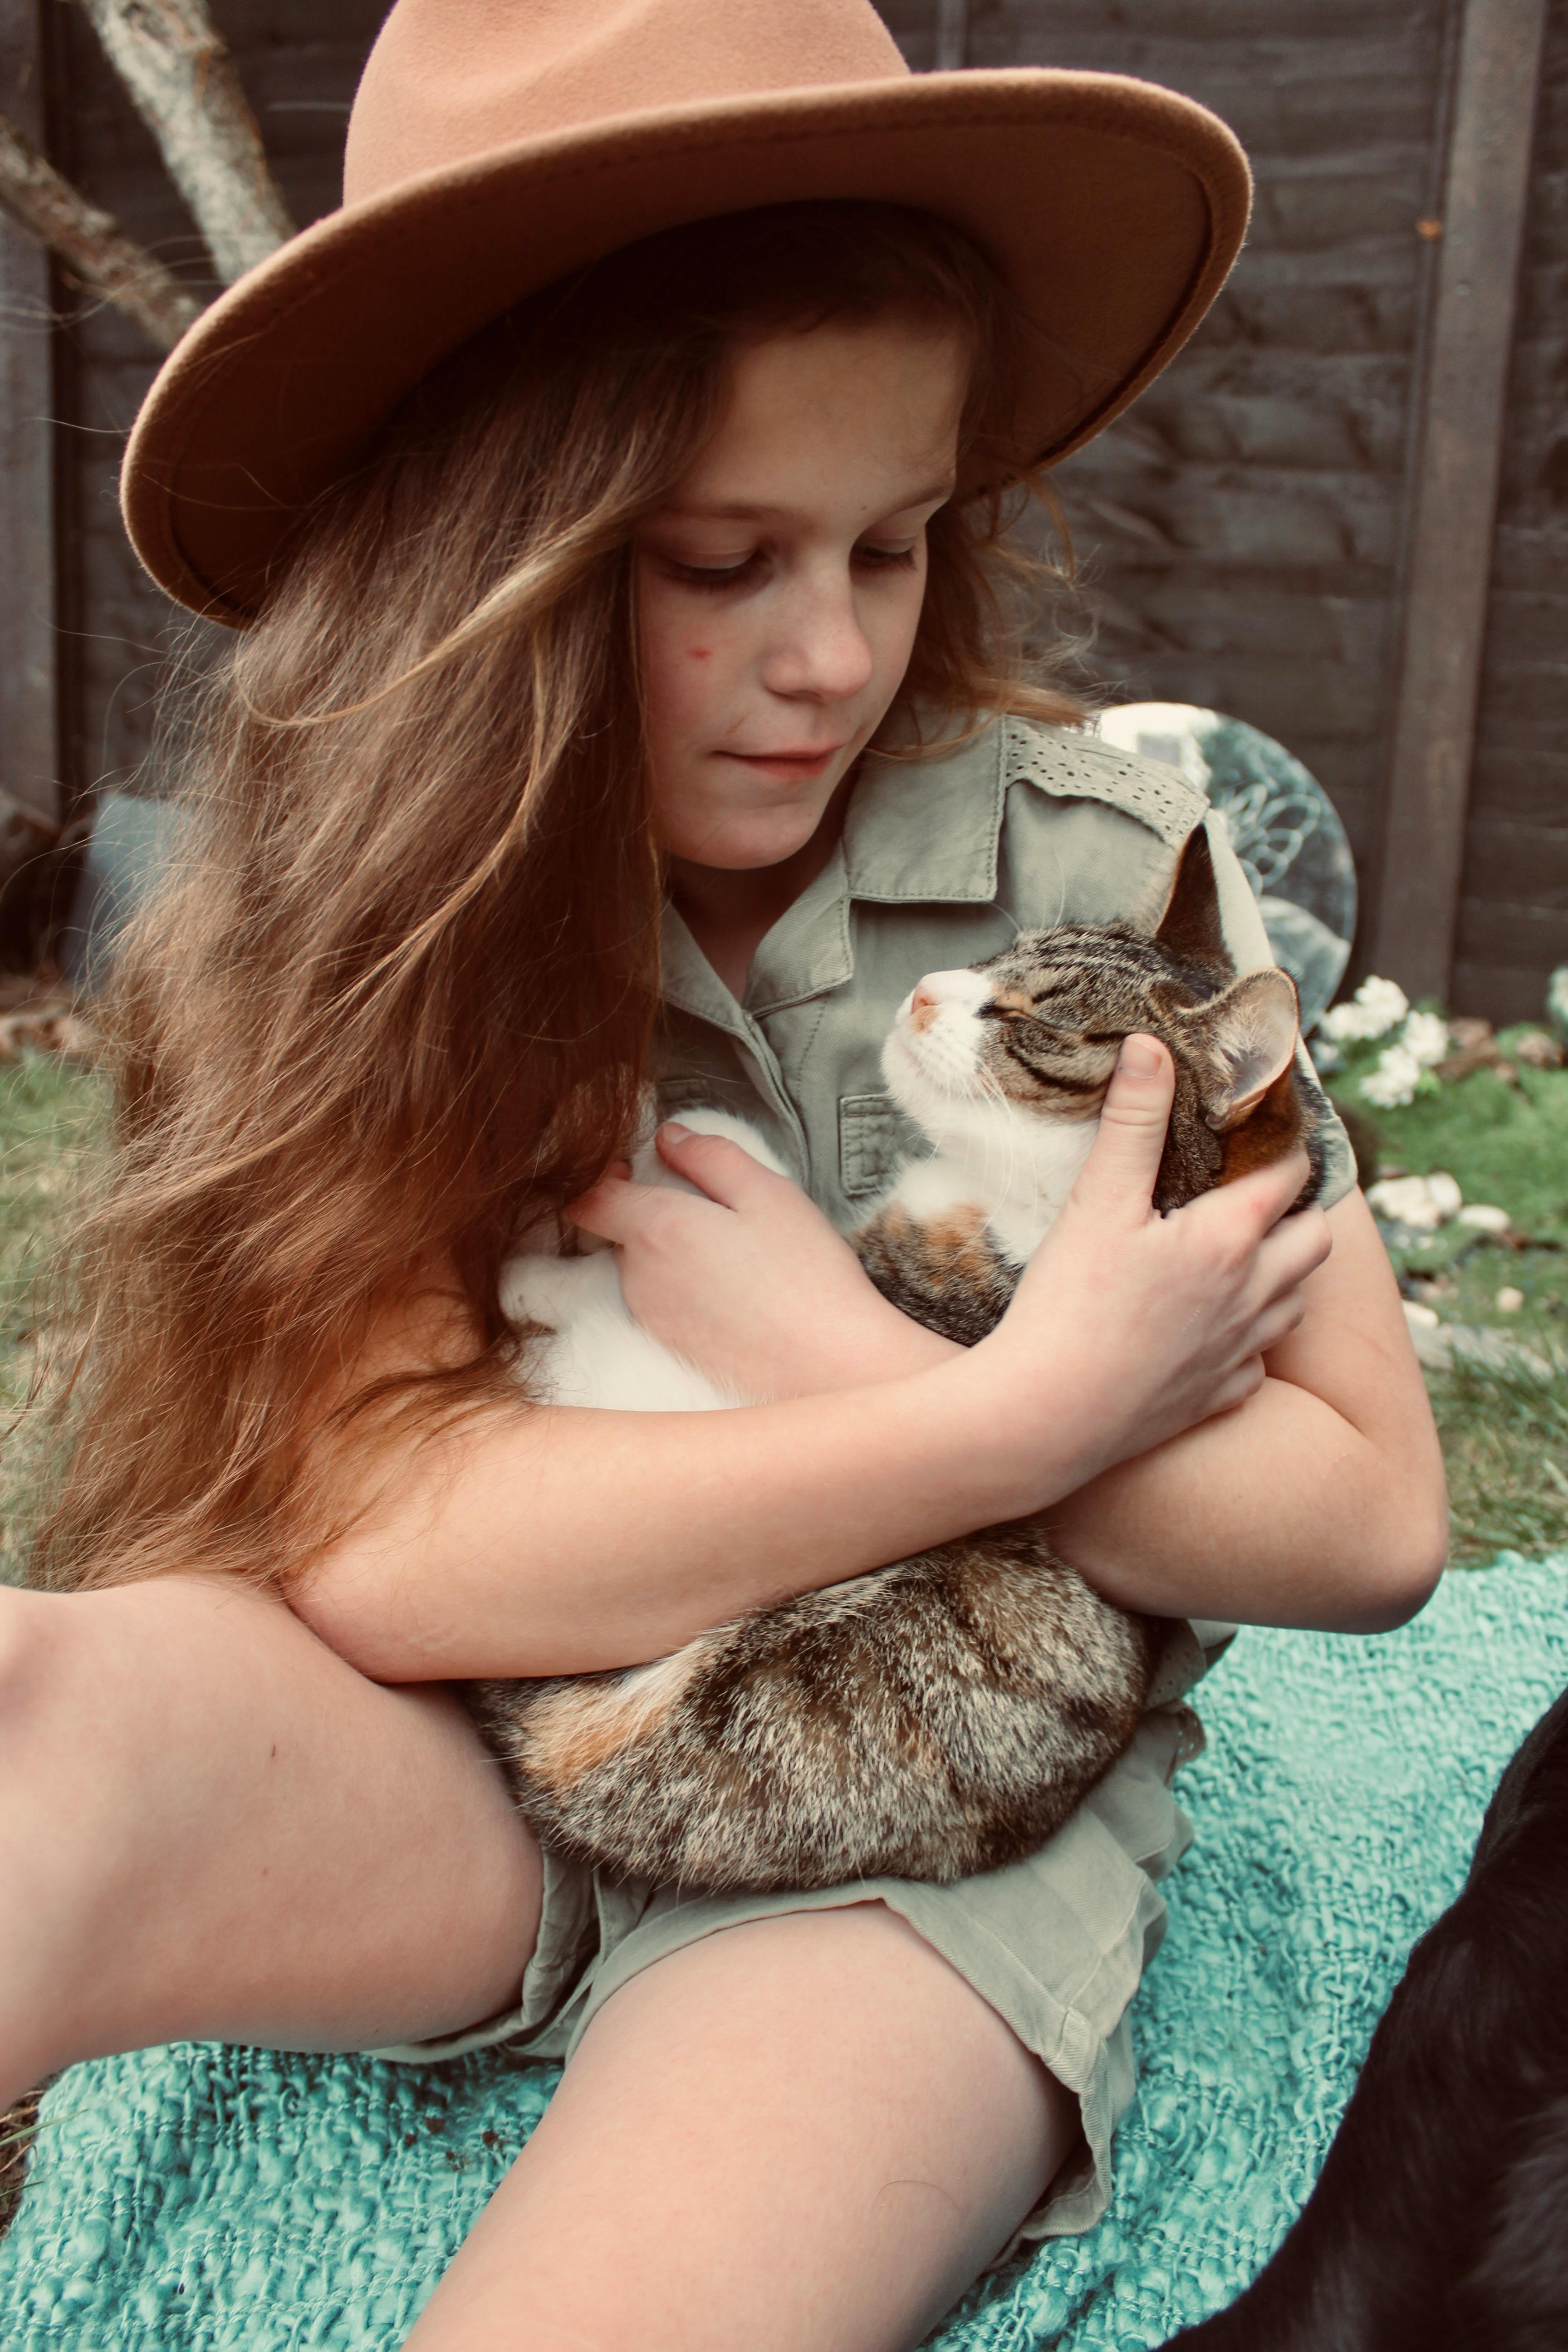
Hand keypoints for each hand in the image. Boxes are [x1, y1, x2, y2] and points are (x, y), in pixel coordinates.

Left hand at [568, 1125, 951, 1399]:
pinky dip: (685, 1295)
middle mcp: (640, 1278)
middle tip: (710, 1214)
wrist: (830, 1368)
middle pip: (618, 1234)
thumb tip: (669, 1138)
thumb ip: (711, 1157)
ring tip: (733, 1259)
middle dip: (650, 1217)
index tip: (632, 1169)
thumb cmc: (808, 1277)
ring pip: (641, 1272)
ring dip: (670, 1258)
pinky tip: (735, 1296)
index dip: (600, 1177)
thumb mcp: (769, 1194)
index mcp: (658, 1230)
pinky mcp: (671, 1351)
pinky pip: (661, 1308)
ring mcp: (652, 1320)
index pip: (587, 1198)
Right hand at [975, 1034, 1331, 1493]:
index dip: (1286, 1144)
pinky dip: (1250, 1343)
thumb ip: (1132, 1122)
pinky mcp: (1217, 1398)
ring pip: (1295, 1304)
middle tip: (1265, 1194)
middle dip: (1300, 1212)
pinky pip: (1258, 1365)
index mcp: (1229, 1240)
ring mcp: (1239, 1352)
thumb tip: (1153, 1046)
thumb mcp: (1097, 1201)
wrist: (1049, 1416)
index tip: (1273, 1127)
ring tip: (1247, 1258)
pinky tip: (1216, 1334)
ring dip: (1284, 1275)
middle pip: (1314, 1243)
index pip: (1288, 1175)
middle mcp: (1252, 1296)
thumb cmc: (1070, 1305)